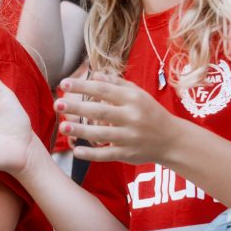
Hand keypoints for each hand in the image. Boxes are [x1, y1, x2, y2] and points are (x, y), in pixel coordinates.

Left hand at [57, 73, 182, 164]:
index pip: (103, 90)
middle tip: (58, 104)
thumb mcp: (138, 94)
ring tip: (63, 127)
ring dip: (81, 131)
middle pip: (100, 112)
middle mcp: (132, 117)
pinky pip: (107, 154)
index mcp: (133, 99)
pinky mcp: (128, 154)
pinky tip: (76, 151)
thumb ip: (116, 83)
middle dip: (77, 108)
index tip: (64, 84)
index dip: (83, 87)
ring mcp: (130, 137)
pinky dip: (91, 154)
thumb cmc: (150, 113)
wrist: (172, 140)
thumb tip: (94, 75)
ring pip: (101, 134)